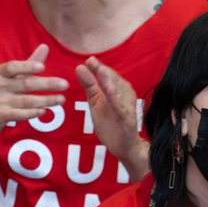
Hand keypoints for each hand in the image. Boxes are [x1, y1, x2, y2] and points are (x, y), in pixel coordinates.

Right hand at [0, 43, 68, 143]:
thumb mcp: (10, 77)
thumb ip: (28, 64)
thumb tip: (45, 47)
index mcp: (1, 73)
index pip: (13, 67)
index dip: (27, 66)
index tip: (42, 67)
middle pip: (25, 84)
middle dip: (46, 84)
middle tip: (65, 84)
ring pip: (25, 101)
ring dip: (45, 100)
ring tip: (61, 99)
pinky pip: (17, 115)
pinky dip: (31, 114)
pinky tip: (44, 112)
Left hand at [75, 56, 145, 172]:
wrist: (125, 147)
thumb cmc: (112, 124)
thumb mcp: (96, 103)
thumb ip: (90, 85)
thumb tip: (80, 66)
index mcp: (116, 89)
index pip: (106, 75)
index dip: (97, 67)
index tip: (87, 59)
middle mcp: (123, 95)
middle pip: (112, 79)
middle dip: (102, 70)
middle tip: (91, 60)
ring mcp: (126, 106)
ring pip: (117, 91)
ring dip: (109, 80)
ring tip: (100, 70)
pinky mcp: (127, 119)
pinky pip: (121, 107)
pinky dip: (115, 98)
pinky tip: (109, 91)